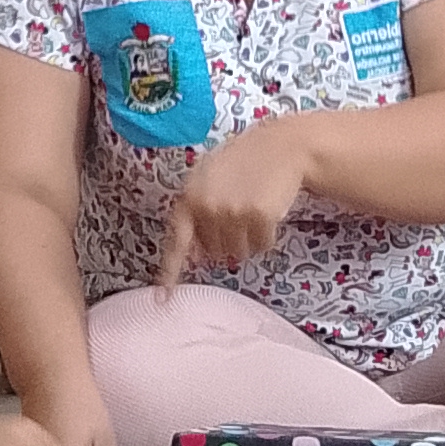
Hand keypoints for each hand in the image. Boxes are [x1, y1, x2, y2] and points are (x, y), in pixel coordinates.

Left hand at [156, 116, 312, 289]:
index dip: (170, 271)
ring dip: (248, 239)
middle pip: (215, 252)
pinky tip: (269, 210)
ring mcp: (233, 212)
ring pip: (239, 253)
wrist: (281, 146)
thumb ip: (196, 212)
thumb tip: (195, 255)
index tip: (163, 299)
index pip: (177, 241)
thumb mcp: (209, 180)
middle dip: (227, 240)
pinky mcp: (259, 216)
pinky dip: (267, 236)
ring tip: (253, 208)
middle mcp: (207, 206)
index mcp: (190, 197)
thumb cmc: (243, 162)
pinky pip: (262, 246)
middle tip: (239, 212)